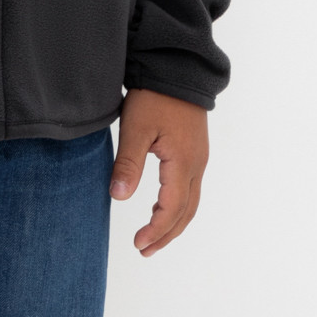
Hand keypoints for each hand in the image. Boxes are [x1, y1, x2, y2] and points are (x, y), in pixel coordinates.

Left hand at [109, 88, 208, 255]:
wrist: (177, 66)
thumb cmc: (154, 95)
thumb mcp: (135, 128)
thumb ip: (128, 163)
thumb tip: (118, 198)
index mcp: (183, 163)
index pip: (172, 209)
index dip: (156, 230)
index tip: (138, 244)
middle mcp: (197, 164)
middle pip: (186, 211)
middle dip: (167, 234)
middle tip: (145, 250)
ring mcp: (199, 157)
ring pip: (191, 201)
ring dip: (174, 221)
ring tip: (153, 235)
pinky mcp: (196, 148)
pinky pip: (191, 187)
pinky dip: (178, 204)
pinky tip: (161, 202)